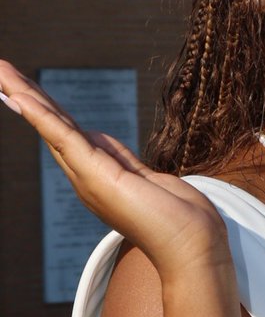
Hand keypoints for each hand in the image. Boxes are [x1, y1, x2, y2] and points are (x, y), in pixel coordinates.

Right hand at [0, 60, 228, 274]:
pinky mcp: (98, 174)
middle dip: (25, 95)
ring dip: (25, 96)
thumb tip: (100, 140)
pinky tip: (22, 97)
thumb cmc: (179, 219)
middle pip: (51, 125)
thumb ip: (122, 159)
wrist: (193, 247)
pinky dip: (42, 116)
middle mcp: (86, 175)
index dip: (45, 108)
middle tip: (1, 69)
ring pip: (51, 126)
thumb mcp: (147, 178)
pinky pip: (64, 137)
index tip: (24, 87)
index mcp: (98, 174)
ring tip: (2, 71)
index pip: (66, 133)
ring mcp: (89, 176)